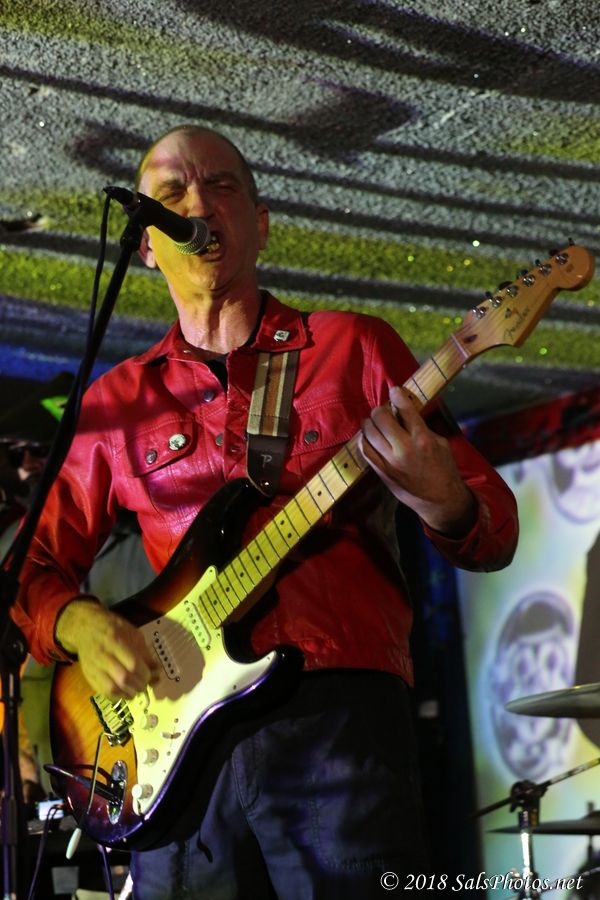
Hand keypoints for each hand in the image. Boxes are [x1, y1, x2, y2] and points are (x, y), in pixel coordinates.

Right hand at [56, 600, 158, 698]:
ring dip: (129, 693)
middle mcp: (102, 655)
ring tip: (136, 689)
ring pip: (112, 689)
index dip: (145, 674)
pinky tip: (125, 691)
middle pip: (123, 678)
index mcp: (115, 640)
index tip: (152, 674)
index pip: (133, 664)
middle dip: (139, 685)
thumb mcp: (132, 633)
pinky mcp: (89, 677)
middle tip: (145, 684)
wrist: (85, 629)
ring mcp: (93, 668)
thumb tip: (156, 670)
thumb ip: (144, 652)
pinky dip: (118, 696)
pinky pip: (104, 693)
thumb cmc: (113, 628)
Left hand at [359, 385, 476, 536]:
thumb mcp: (441, 444)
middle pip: (381, 418)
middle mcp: (404, 448)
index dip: (397, 395)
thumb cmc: (444, 469)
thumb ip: (423, 428)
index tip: (394, 391)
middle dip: (380, 409)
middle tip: (382, 410)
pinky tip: (366, 436)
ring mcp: (390, 461)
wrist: (440, 500)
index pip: (405, 409)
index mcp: (422, 438)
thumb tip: (408, 414)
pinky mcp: (382, 472)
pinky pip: (364, 451)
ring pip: (369, 433)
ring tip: (372, 421)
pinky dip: (363, 440)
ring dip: (368, 422)